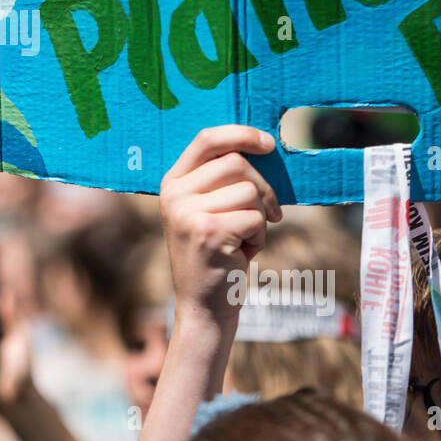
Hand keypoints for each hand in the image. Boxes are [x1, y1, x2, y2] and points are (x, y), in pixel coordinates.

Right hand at [159, 125, 281, 326]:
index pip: (207, 139)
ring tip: (244, 239)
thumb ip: (220, 180)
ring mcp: (187, 213)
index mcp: (172, 182)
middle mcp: (174, 194)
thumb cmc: (216, 255)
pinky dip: (260, 237)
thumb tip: (261, 144)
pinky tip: (243, 253)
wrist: (203, 306)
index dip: (241, 134)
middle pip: (236, 163)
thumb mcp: (207, 210)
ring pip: (249, 191)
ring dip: (261, 217)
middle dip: (263, 188)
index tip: (268, 144)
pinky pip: (255, 218)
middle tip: (268, 214)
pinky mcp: (208, 232)